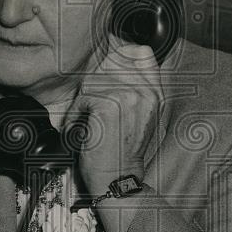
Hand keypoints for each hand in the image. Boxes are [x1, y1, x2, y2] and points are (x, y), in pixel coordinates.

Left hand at [66, 37, 162, 196]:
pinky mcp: (110, 106)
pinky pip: (83, 99)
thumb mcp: (138, 116)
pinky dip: (77, 115)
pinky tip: (83, 130)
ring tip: (88, 122)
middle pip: (111, 65)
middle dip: (94, 84)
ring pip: (93, 82)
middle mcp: (146, 92)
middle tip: (92, 107)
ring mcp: (129, 97)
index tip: (108, 74)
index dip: (120, 55)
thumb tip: (111, 63)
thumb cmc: (121, 151)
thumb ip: (133, 89)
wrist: (118, 179)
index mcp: (155, 93)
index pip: (142, 52)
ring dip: (84, 102)